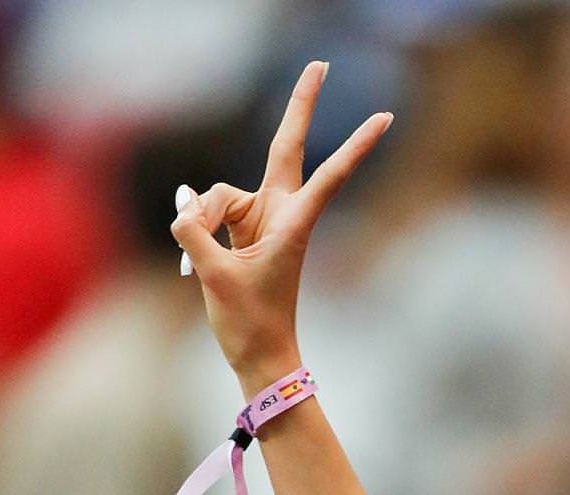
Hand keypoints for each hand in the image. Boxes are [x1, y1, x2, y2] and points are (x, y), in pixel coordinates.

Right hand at [171, 62, 391, 388]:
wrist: (258, 356)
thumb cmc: (250, 323)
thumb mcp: (215, 277)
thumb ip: (194, 230)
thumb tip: (185, 203)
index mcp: (294, 225)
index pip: (328, 174)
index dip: (353, 144)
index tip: (385, 118)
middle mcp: (280, 213)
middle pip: (285, 146)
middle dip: (301, 106)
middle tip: (320, 61)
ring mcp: (259, 218)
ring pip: (220, 195)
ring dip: (203, 223)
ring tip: (206, 267)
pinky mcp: (240, 228)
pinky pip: (208, 212)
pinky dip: (196, 230)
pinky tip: (195, 258)